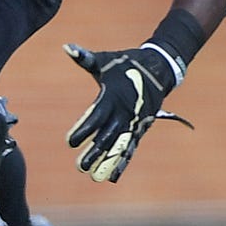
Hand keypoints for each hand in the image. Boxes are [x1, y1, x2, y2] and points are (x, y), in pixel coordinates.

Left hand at [63, 42, 193, 182]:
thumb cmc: (125, 63)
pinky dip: (123, 162)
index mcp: (114, 96)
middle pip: (108, 136)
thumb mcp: (105, 60)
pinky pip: (131, 147)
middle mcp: (126, 112)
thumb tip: (67, 47)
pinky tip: (113, 176)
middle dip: (94, 152)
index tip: (69, 141)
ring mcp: (135, 122)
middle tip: (80, 167)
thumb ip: (85, 58)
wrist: (159, 68)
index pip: (96, 116)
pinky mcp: (141, 128)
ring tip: (95, 177)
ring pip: (121, 146)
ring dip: (108, 162)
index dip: (84, 129)